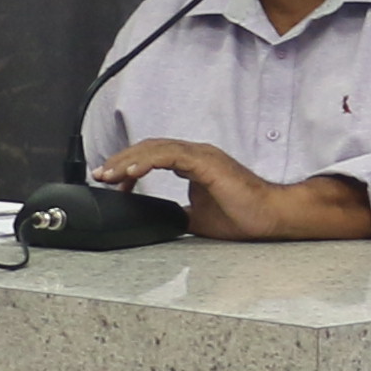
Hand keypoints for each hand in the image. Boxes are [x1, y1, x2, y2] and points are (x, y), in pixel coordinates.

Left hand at [89, 137, 261, 208]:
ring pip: (156, 148)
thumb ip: (177, 214)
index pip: (154, 156)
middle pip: (149, 148)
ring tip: (109, 175)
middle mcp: (196, 154)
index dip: (130, 167)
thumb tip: (157, 222)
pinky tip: (132, 173)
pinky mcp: (206, 163)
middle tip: (101, 175)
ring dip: (128, 161)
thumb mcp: (197, 219)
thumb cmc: (243, 216)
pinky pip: (170, 156)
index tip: (113, 183)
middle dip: (121, 161)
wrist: (270, 216)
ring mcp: (201, 156)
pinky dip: (148, 162)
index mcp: (194, 164)